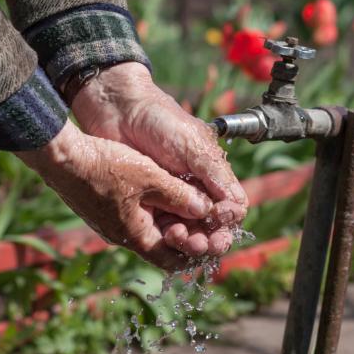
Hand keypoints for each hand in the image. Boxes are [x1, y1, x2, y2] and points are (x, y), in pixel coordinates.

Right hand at [16, 121, 214, 270]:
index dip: (197, 252)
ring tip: (191, 202)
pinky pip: (137, 217)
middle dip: (188, 234)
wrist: (61, 158)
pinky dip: (155, 209)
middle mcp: (125, 237)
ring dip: (172, 219)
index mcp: (137, 238)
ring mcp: (113, 224)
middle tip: (208, 220)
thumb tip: (206, 209)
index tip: (214, 239)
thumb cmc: (103, 167)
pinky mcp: (105, 210)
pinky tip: (164, 190)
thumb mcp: (150, 178)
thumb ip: (180, 195)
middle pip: (165, 246)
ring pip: (151, 229)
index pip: (175, 260)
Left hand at [69, 62, 248, 253]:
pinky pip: (161, 228)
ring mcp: (170, 197)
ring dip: (187, 241)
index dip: (227, 221)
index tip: (217, 221)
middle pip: (210, 227)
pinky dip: (164, 237)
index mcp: (211, 176)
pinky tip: (162, 238)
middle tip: (198, 244)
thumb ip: (214, 174)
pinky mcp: (147, 203)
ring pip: (186, 231)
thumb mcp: (192, 145)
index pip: (230, 209)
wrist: (117, 109)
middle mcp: (194, 190)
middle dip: (208, 239)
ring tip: (177, 237)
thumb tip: (237, 207)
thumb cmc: (159, 119)